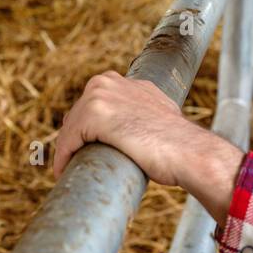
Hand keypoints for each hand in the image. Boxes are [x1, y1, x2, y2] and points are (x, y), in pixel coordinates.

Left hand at [52, 71, 244, 223]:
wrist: (189, 151)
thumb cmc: (178, 143)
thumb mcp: (158, 114)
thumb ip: (143, 113)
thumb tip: (138, 128)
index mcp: (123, 82)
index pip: (91, 106)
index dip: (83, 131)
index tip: (81, 149)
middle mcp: (108, 82)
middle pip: (77, 115)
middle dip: (74, 139)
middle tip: (74, 162)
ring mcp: (99, 95)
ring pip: (71, 128)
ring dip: (67, 150)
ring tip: (69, 169)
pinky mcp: (93, 114)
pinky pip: (68, 140)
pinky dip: (63, 157)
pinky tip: (62, 170)